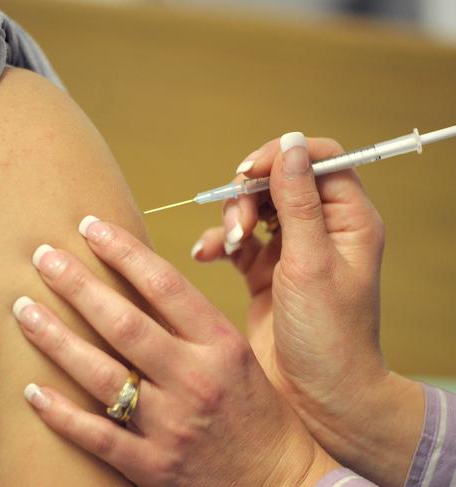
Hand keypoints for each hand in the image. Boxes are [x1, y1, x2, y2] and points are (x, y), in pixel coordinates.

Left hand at [13, 219, 337, 485]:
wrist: (277, 482)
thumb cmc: (255, 410)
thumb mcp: (235, 355)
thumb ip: (190, 322)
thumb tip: (133, 281)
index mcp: (221, 346)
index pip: (166, 286)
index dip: (123, 251)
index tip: (90, 226)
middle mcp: (195, 380)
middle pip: (124, 324)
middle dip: (77, 285)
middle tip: (43, 256)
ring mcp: (172, 426)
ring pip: (101, 375)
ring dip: (56, 339)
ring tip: (23, 309)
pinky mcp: (151, 466)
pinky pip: (96, 434)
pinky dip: (60, 412)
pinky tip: (31, 388)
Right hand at [193, 133, 423, 485]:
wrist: (316, 397)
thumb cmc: (328, 336)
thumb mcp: (310, 263)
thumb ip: (298, 203)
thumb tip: (290, 145)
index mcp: (348, 220)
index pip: (320, 160)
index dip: (283, 156)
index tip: (250, 172)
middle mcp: (321, 230)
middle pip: (279, 182)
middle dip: (249, 195)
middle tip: (239, 223)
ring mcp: (291, 250)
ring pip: (254, 209)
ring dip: (233, 220)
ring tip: (228, 246)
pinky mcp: (265, 271)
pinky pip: (237, 241)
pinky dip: (220, 243)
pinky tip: (207, 255)